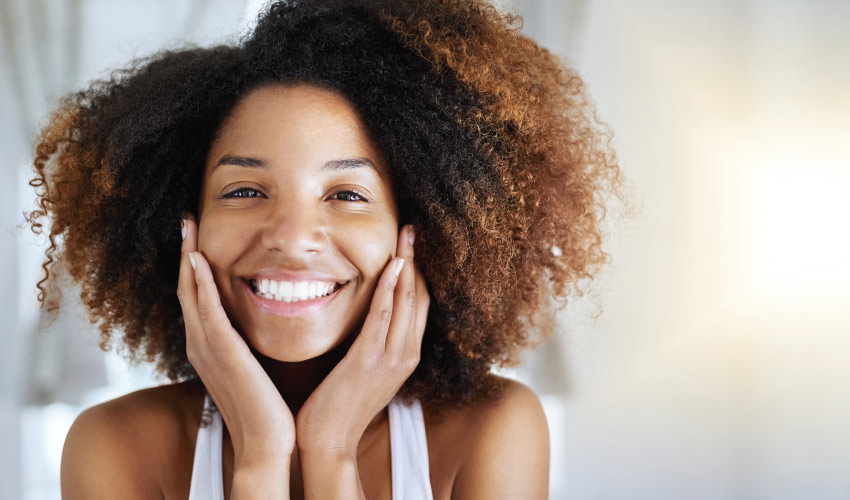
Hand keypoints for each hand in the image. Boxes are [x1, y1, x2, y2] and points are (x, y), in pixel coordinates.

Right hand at [176, 214, 295, 467]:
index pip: (195, 296)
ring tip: (188, 227)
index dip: (192, 265)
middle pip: (185, 288)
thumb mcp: (251, 367)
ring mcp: (207, 348)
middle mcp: (200, 344)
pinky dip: (200, 284)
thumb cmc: (265, 407)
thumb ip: (246, 345)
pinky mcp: (222, 352)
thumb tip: (254, 326)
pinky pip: (207, 311)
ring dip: (187, 257)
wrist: (266, 442)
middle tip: (186, 220)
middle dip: (184, 252)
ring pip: (190, 293)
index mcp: (208, 347)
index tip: (196, 236)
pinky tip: (198, 259)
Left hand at [294, 224, 429, 456]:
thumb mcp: (365, 370)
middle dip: (418, 260)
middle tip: (413, 229)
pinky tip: (392, 264)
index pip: (421, 305)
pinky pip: (384, 315)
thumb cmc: (340, 406)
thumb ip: (373, 344)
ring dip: (408, 264)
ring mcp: (392, 358)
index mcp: (407, 356)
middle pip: (421, 297)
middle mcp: (406, 354)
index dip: (419, 272)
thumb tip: (368, 317)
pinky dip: (390, 287)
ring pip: (408, 301)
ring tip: (407, 235)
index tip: (412, 245)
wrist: (329, 441)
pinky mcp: (369, 360)